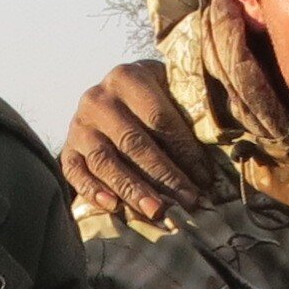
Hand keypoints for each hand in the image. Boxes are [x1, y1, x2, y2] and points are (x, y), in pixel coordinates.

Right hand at [59, 59, 226, 220]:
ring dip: (133, 190)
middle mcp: (98, 98)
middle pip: (134, 143)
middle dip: (164, 176)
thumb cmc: (151, 99)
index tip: (205, 179)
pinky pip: (75, 173)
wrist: (110, 95)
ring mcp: (79, 124)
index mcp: (127, 77)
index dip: (184, 151)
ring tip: (157, 211)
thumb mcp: (168, 91)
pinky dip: (93, 191)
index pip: (160, 119)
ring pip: (105, 161)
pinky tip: (114, 207)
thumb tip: (220, 152)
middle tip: (188, 202)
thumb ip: (188, 111)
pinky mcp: (68, 148)